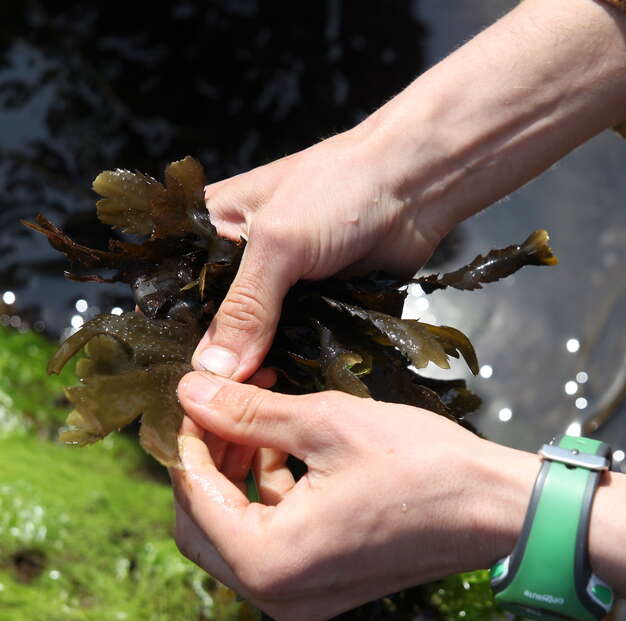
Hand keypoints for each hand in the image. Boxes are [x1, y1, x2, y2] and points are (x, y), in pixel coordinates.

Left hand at [172, 371, 536, 620]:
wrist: (496, 509)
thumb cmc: (421, 465)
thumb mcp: (324, 424)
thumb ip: (246, 411)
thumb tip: (187, 391)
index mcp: (268, 562)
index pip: (192, 497)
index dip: (189, 439)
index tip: (201, 395)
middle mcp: (275, 596)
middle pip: (202, 526)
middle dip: (207, 461)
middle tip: (227, 407)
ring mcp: (301, 599)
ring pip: (234, 533)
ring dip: (236, 474)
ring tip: (262, 415)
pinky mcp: (323, 588)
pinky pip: (271, 543)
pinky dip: (268, 496)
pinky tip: (289, 449)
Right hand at [193, 126, 446, 380]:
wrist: (416, 184)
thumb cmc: (340, 189)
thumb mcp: (279, 243)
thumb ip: (245, 308)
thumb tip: (215, 372)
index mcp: (213, 230)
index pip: (180, 294)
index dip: (181, 337)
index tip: (187, 381)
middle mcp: (242, 263)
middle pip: (218, 327)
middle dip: (223, 363)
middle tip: (229, 402)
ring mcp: (281, 289)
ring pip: (257, 343)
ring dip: (259, 370)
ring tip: (259, 402)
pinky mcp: (316, 309)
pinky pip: (295, 347)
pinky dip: (292, 366)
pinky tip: (286, 392)